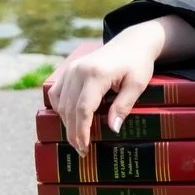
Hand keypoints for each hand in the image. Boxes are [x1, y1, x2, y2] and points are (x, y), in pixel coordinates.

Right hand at [44, 23, 167, 154]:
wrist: (132, 43)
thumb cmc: (138, 64)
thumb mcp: (137, 85)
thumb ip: (124, 106)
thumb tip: (112, 129)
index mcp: (96, 74)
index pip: (83, 109)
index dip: (82, 131)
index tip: (85, 148)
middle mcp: (78, 71)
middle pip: (70, 109)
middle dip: (73, 133)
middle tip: (82, 151)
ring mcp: (71, 69)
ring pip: (60, 103)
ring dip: (66, 123)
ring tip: (77, 139)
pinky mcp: (68, 70)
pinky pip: (56, 93)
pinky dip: (60, 108)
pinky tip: (69, 120)